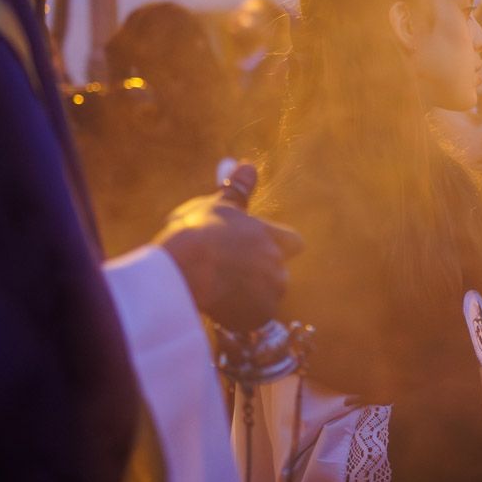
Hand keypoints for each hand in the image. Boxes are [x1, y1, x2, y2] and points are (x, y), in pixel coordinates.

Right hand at [154, 173, 301, 331]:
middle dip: (258, 275)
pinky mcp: (259, 316)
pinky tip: (217, 306)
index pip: (295, 243)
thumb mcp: (217, 203)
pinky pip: (252, 318)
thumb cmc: (199, 231)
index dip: (279, 247)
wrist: (186, 267)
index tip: (257, 249)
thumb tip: (247, 164)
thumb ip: (238, 189)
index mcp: (270, 235)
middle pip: (277, 274)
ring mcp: (270, 292)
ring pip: (265, 297)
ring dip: (249, 296)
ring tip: (219, 290)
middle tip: (227, 273)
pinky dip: (239, 315)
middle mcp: (277, 264)